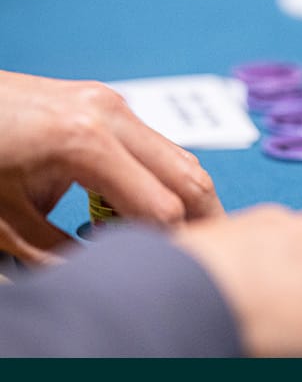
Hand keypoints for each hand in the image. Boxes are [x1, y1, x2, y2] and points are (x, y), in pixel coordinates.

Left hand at [0, 71, 223, 263]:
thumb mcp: (4, 223)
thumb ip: (62, 256)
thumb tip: (108, 277)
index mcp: (86, 143)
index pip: (161, 208)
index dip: (171, 249)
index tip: (168, 277)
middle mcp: (110, 115)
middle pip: (190, 177)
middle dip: (202, 222)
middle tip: (202, 259)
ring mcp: (111, 103)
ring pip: (180, 159)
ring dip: (185, 201)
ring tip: (171, 239)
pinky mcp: (105, 104)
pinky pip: (155, 146)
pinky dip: (162, 181)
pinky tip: (138, 210)